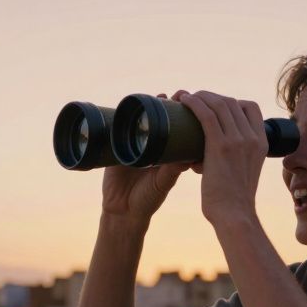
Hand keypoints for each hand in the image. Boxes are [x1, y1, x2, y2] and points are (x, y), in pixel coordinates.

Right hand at [100, 92, 193, 225]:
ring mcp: (132, 143)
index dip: (183, 113)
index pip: (176, 127)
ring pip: (141, 119)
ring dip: (149, 105)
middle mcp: (151, 144)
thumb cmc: (148, 199)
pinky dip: (123, 116)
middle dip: (168, 103)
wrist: (123, 212)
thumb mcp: (162, 183)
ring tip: (160, 96)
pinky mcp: (114, 147)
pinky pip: (118, 128)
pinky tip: (130, 106)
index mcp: (166, 151)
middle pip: (159, 117)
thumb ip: (171, 171)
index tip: (192, 103)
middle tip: (177, 95)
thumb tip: (186, 158)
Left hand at [175, 90, 267, 227]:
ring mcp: (238, 140)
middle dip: (211, 97)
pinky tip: (185, 101)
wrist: (234, 215)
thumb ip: (236, 160)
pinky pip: (206, 115)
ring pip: (219, 104)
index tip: (215, 107)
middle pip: (231, 102)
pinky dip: (194, 104)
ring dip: (200, 96)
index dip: (231, 101)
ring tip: (186, 99)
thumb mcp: (245, 173)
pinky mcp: (220, 146)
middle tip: (195, 101)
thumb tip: (209, 156)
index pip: (250, 107)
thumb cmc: (234, 201)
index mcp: (262, 142)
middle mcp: (252, 138)